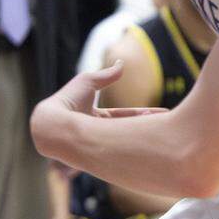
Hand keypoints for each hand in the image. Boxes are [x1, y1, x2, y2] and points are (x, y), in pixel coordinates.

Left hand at [31, 64, 165, 159]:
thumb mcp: (89, 82)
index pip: (120, 116)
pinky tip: (148, 153)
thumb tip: (122, 62)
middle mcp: (92, 132)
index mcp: (91, 116)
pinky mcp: (92, 156)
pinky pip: (116, 154)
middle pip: (123, 130)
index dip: (140, 115)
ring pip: (120, 143)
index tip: (160, 113)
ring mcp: (92, 144)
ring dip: (140, 139)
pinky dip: (131, 153)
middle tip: (167, 125)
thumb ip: (107, 75)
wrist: (51, 123)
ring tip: (163, 138)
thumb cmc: (67, 100)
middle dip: (144, 127)